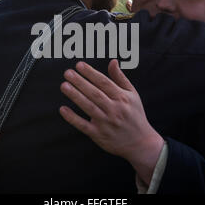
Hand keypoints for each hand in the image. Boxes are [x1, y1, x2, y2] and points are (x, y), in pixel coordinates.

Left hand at [59, 59, 163, 184]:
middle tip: (67, 73)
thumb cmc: (135, 115)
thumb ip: (120, 78)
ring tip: (64, 86)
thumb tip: (112, 61)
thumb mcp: (132, 95)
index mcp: (122, 98)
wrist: (141, 143)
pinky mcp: (99, 135)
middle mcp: (114, 109)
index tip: (79, 65)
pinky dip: (73, 118)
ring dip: (75, 96)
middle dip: (80, 82)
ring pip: (88, 107)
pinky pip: (83, 125)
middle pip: (95, 93)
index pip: (104, 82)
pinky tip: (63, 109)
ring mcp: (106, 123)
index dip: (91, 73)